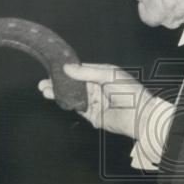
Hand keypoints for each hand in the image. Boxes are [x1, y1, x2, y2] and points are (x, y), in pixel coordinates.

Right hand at [39, 63, 161, 141]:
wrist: (139, 116)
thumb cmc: (130, 92)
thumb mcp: (108, 75)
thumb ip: (87, 72)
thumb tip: (67, 68)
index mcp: (102, 74)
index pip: (81, 70)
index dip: (66, 70)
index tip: (52, 68)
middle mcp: (97, 87)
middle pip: (74, 84)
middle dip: (58, 83)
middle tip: (43, 83)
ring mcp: (95, 101)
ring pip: (73, 96)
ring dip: (59, 94)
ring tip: (45, 91)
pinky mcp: (93, 115)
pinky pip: (78, 108)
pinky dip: (67, 104)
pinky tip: (57, 100)